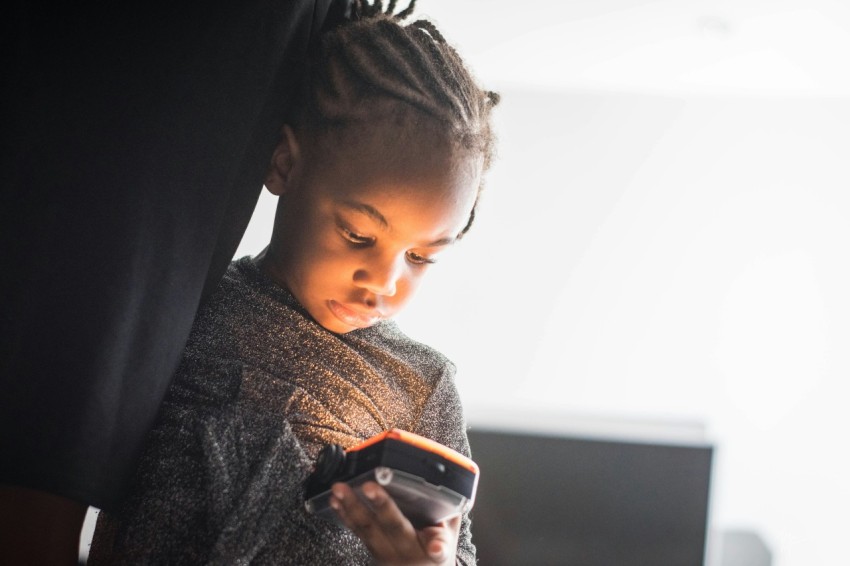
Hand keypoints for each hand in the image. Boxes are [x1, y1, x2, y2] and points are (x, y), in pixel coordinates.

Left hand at [329, 481, 459, 565]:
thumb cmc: (437, 555)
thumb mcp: (451, 537)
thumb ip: (450, 515)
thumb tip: (450, 487)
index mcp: (434, 552)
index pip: (438, 548)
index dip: (437, 546)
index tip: (435, 546)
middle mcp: (407, 554)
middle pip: (393, 529)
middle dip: (379, 506)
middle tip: (367, 486)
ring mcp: (385, 555)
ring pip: (367, 531)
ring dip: (351, 508)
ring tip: (339, 489)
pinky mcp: (371, 551)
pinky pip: (357, 533)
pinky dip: (344, 515)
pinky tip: (335, 501)